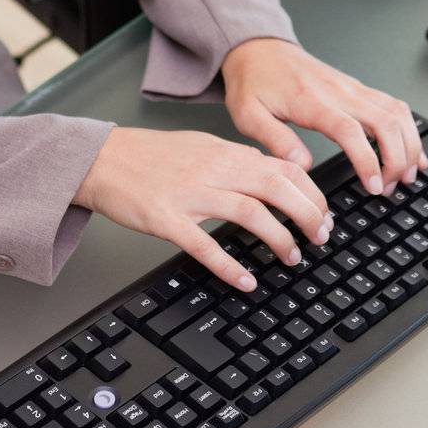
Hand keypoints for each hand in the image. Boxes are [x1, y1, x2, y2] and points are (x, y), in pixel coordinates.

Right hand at [74, 126, 331, 291]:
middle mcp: (214, 169)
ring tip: (291, 258)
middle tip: (320, 238)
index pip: (283, 168)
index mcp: (225, 152)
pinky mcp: (167, 219)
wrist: (102, 159)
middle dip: (307, 214)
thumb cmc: (150, 156)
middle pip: (276, 187)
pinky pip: (204, 245)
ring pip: (250, 212)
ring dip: (278, 238)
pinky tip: (246, 281)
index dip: (312, 193)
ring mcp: (191, 194)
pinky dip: (230, 265)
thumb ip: (236, 161)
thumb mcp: (201, 147)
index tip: (325, 214)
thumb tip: (272, 176)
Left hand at [221, 37, 425, 195]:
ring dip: (408, 144)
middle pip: (386, 122)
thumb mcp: (248, 114)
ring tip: (406, 175)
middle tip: (388, 188)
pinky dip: (409, 129)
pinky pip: (394, 106)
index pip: (350, 131)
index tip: (374, 186)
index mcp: (312, 101)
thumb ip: (275, 140)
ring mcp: (353, 88)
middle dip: (397, 159)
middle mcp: (339, 92)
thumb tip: (303, 164)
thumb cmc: (254, 82)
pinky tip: (412, 150)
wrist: (259, 49)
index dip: (368, 160)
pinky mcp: (358, 89)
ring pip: (397, 113)